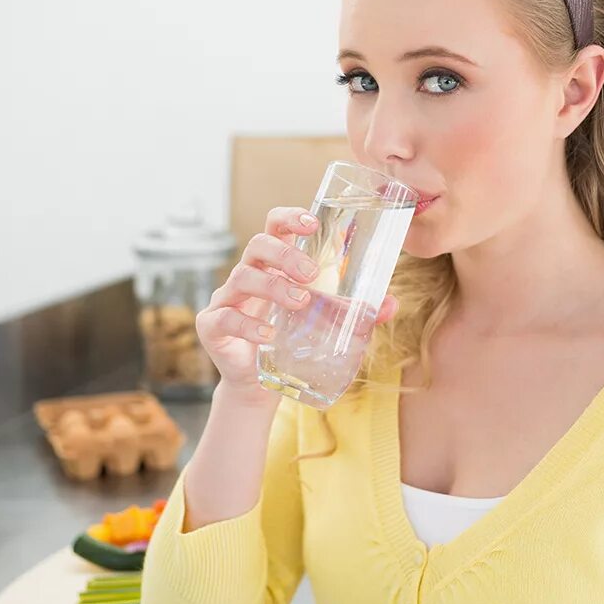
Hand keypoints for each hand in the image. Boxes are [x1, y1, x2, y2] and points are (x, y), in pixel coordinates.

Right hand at [196, 206, 397, 404]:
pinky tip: (268, 334)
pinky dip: (248, 324)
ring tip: (300, 302)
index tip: (312, 224)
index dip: (289, 218)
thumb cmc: (291, 341)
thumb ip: (355, 311)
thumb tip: (391, 304)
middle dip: (285, 253)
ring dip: (273, 286)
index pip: (274, 226)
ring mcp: (226, 298)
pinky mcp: (212, 325)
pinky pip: (225, 317)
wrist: (260, 385)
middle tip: (312, 274)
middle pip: (258, 245)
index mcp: (273, 265)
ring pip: (242, 276)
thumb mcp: (324, 323)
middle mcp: (248, 275)